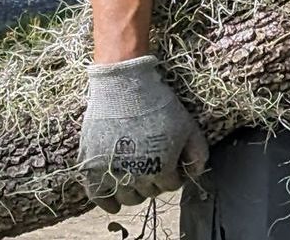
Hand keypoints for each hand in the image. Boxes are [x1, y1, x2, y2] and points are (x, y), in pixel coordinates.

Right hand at [78, 55, 209, 212]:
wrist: (123, 85)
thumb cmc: (157, 104)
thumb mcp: (188, 126)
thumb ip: (198, 154)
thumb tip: (195, 174)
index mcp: (161, 170)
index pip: (170, 185)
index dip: (173, 174)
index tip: (170, 162)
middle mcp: (136, 177)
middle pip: (149, 192)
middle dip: (154, 181)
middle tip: (152, 162)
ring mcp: (112, 172)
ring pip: (127, 197)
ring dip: (134, 191)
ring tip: (135, 177)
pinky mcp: (91, 165)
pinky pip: (97, 195)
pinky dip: (106, 203)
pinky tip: (113, 204)